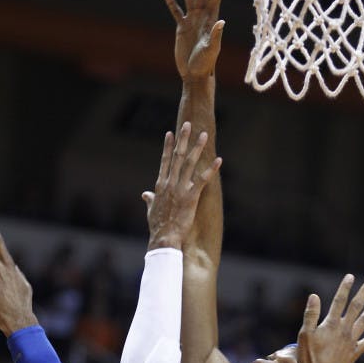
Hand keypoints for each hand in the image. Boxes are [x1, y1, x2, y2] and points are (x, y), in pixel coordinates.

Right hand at [143, 122, 221, 249]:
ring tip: (203, 135)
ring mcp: (180, 189)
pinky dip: (211, 169)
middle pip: (177, 156)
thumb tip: (144, 195)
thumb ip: (149, 200)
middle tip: (187, 124)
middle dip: (183, 139)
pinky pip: (203, 180)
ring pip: (189, 163)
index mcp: (161, 185)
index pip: (164, 161)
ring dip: (197, 148)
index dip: (167, 146)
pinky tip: (219, 160)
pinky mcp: (191, 197)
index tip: (170, 133)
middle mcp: (170, 183)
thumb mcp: (151, 210)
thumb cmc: (158, 226)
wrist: (164, 238)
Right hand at [164, 0, 224, 80]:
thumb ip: (216, 35)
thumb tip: (221, 22)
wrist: (194, 74)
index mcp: (211, 19)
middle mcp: (202, 17)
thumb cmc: (206, 63)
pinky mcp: (182, 28)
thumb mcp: (212, 49)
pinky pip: (176, 11)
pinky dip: (172, 2)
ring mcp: (192, 21)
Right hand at [296, 275, 363, 362]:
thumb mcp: (304, 335)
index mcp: (331, 324)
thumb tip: (314, 296)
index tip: (350, 276)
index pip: (339, 301)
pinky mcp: (355, 353)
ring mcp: (351, 341)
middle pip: (356, 308)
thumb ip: (311, 315)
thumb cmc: (309, 359)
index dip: (345, 288)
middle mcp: (344, 330)